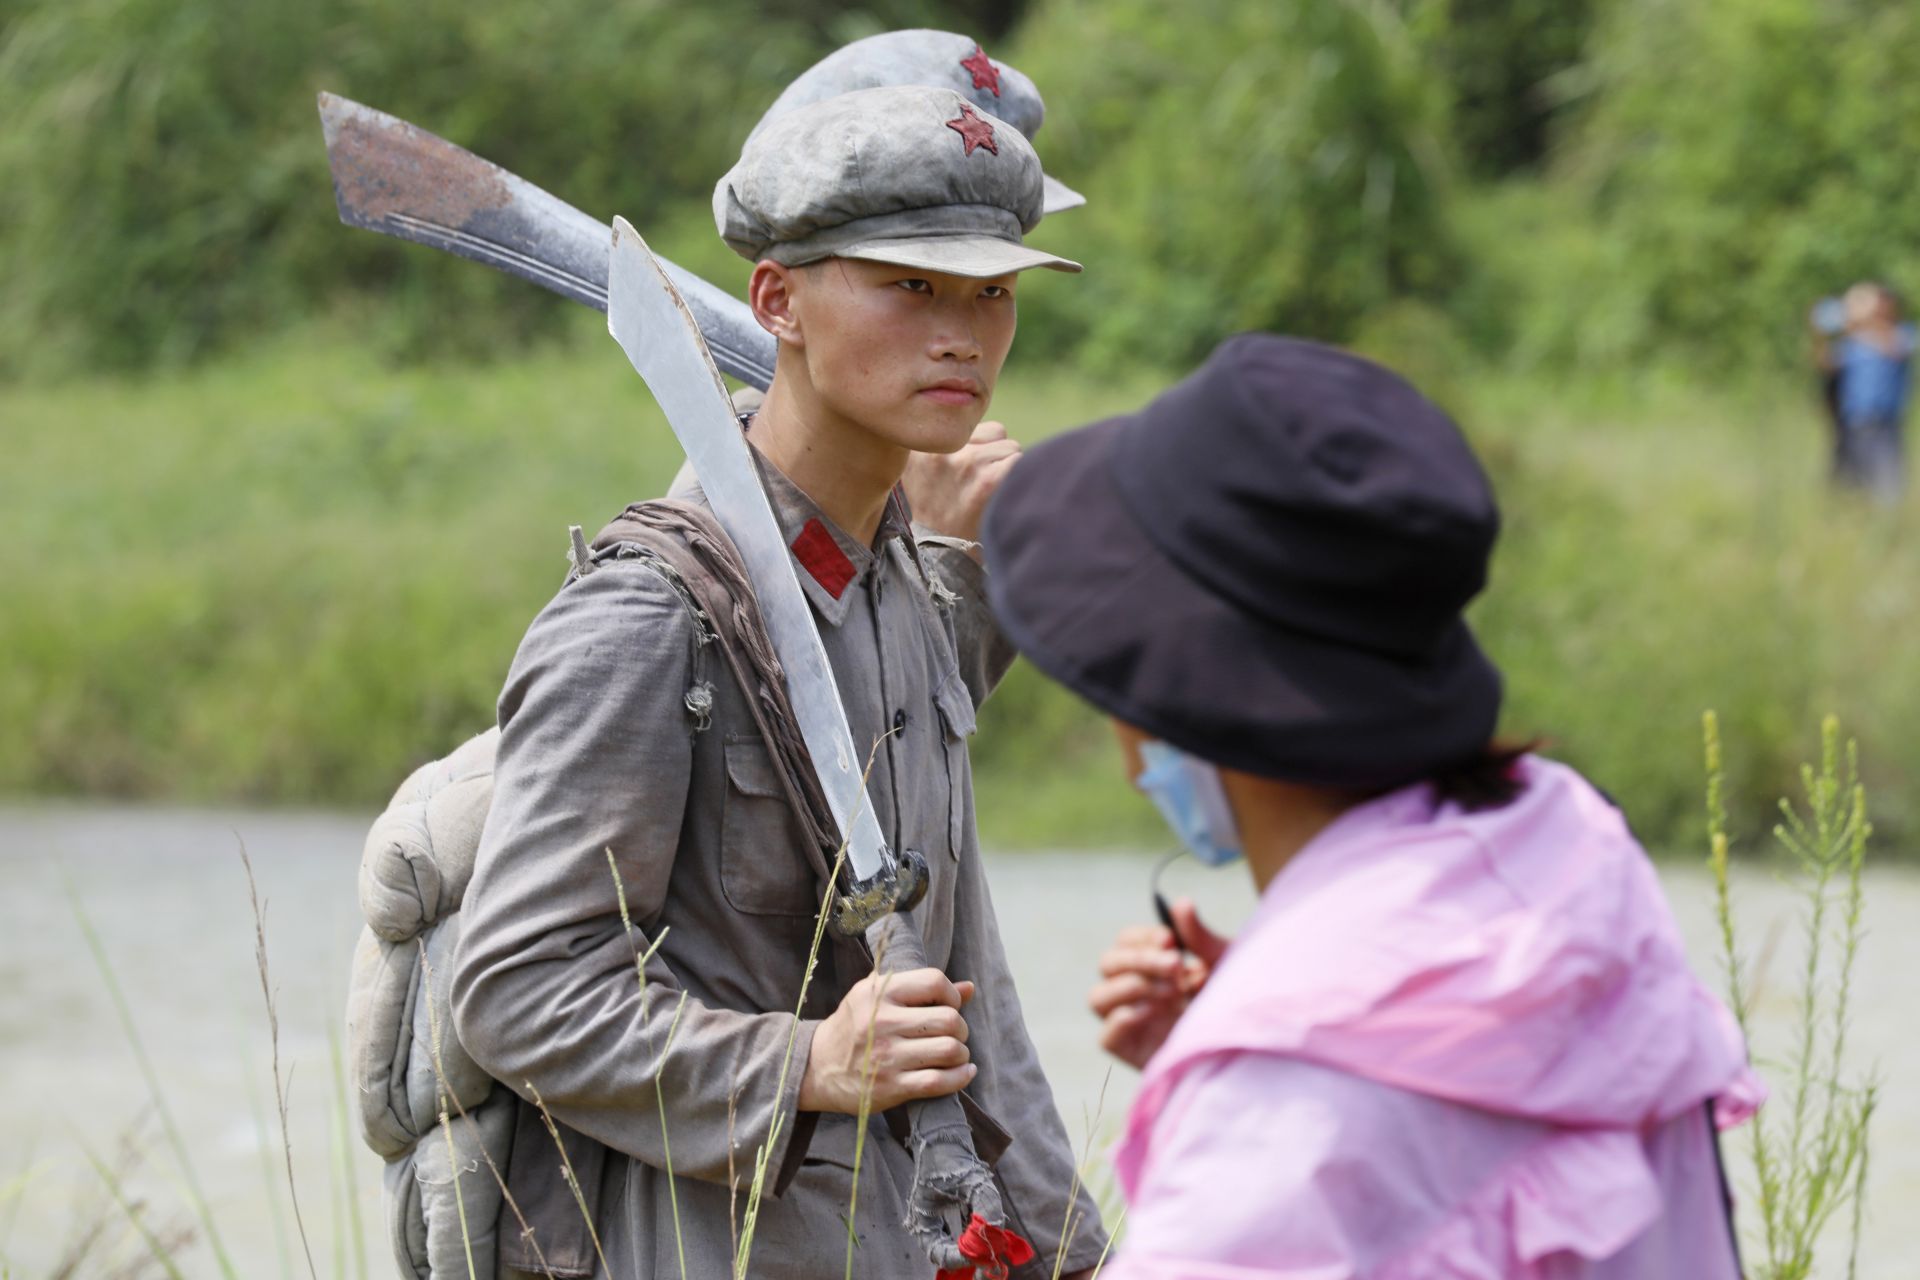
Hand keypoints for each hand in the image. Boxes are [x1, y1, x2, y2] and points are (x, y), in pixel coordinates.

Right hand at [800, 968, 976, 1113]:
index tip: (949, 1006)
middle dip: (961, 1028)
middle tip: (954, 1035)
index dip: (952, 995)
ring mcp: (887, 1057)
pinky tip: (964, 1072)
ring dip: (961, 1053)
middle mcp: (882, 1022)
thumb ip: (921, 989)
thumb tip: (969, 988)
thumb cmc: (854, 1026)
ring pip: (949, 1050)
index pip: (934, 982)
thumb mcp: (876, 997)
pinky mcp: (891, 1087)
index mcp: (878, 993)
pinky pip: (939, 1082)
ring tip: (955, 1054)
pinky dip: (960, 1077)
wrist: (815, 1067)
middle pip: (949, 1019)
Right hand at [901, 421, 1022, 544]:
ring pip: (1010, 447)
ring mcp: (966, 463)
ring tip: (990, 494)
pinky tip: (1003, 496)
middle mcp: (942, 452)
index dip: (978, 446)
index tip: (969, 472)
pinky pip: (1019, 461)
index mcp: (922, 447)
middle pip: (995, 432)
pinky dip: (1019, 478)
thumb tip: (968, 414)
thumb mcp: (920, 473)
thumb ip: (940, 443)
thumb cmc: (939, 514)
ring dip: (1009, 468)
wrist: (945, 556)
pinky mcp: (988, 480)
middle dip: (996, 456)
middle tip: (981, 486)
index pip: (968, 425)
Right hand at [1088, 898, 1229, 1069]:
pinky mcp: (1135, 1053)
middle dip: (1139, 959)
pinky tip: (1156, 1012)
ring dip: (1130, 986)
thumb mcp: (1224, 964)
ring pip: (1097, 998)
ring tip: (1170, 991)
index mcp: (1153, 967)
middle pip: (1107, 964)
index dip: (1141, 937)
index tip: (1171, 941)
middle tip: (1176, 965)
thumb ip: (1199, 936)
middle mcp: (1138, 992)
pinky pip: (1106, 1038)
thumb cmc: (1239, 1000)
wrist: (1256, 1042)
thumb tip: (1181, 902)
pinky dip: (1123, 1021)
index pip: (1124, 942)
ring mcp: (1134, 1023)